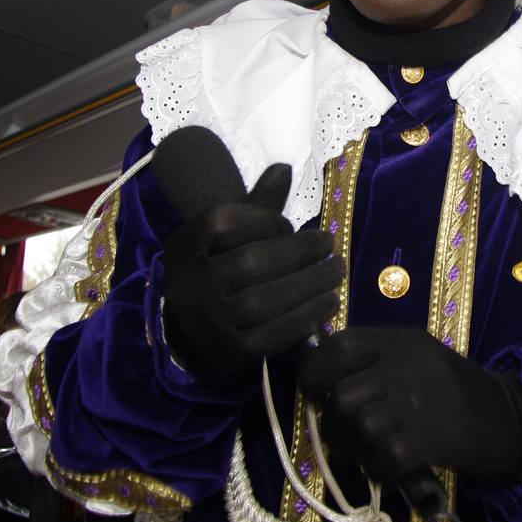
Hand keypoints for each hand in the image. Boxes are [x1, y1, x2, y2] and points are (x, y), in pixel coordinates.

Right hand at [161, 163, 342, 372]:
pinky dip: (307, 317)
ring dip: (311, 283)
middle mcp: (190, 283)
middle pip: (251, 262)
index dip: (265, 221)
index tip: (291, 226)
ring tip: (336, 271)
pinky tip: (329, 303)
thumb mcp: (221, 236)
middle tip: (329, 244)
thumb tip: (285, 170)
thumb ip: (254, 206)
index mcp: (185, 245)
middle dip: (299, 251)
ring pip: (265, 300)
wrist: (188, 331)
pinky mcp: (230, 352)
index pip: (224, 223)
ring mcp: (208, 321)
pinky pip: (274, 334)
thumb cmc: (214, 269)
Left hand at [298, 328, 521, 485]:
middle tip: (340, 438)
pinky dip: (376, 470)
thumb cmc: (456, 394)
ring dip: (351, 449)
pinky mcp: (429, 439)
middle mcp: (407, 367)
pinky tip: (387, 469)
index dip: (315, 371)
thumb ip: (378, 363)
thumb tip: (326, 385)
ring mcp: (418, 403)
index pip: (340, 345)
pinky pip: (381, 459)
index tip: (315, 392)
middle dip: (330, 424)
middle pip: (342, 395)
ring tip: (364, 454)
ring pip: (358, 427)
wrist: (510, 420)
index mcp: (402, 342)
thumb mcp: (420, 359)